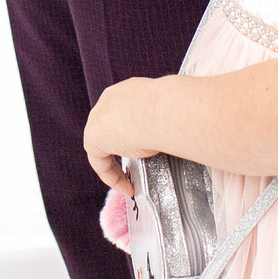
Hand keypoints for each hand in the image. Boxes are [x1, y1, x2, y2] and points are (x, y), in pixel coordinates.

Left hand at [84, 77, 163, 194]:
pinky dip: (112, 176)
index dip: (133, 132)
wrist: (161, 109)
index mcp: (128, 90)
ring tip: (131, 180)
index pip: (125, 112)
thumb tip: (184, 132)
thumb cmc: (171, 109)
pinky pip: (99, 161)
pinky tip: (127, 188)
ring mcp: (98, 117)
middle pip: (112, 128)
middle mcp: (110, 100)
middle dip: (123, 148)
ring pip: (103, 145)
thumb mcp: (169, 114)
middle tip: (138, 165)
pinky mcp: (93, 137)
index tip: (146, 147)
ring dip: (116, 163)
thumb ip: (167, 122)